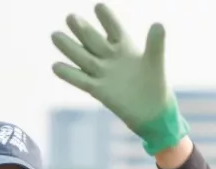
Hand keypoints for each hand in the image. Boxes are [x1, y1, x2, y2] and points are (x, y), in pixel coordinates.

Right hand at [51, 4, 188, 154]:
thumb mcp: (155, 61)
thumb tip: (159, 24)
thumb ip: (155, 44)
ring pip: (83, 57)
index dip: (106, 18)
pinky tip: (56, 66)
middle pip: (92, 40)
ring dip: (70, 47)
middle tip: (71, 17)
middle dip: (82, 29)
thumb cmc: (155, 83)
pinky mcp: (98, 90)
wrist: (151, 111)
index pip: (113, 28)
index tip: (99, 6)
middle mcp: (110, 56)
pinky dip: (69, 74)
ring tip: (55, 35)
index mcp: (124, 46)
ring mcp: (102, 72)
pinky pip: (81, 80)